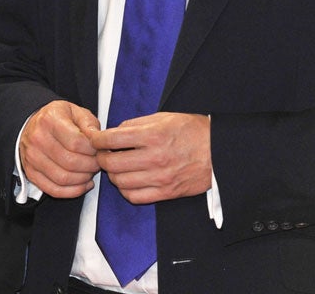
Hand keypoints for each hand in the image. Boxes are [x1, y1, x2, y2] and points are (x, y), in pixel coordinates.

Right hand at [19, 100, 100, 197]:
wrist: (33, 124)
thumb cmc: (58, 119)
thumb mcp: (75, 111)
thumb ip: (89, 124)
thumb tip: (98, 140)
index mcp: (50, 120)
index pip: (76, 142)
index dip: (93, 150)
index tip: (98, 150)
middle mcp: (37, 138)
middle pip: (70, 162)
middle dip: (90, 166)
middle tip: (97, 162)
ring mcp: (32, 157)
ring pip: (63, 178)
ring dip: (83, 179)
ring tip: (89, 172)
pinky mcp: (31, 172)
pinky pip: (54, 190)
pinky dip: (72, 191)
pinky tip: (82, 184)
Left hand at [89, 112, 211, 203]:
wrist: (220, 152)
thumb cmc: (192, 131)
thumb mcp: (164, 117)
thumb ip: (137, 124)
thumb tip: (114, 131)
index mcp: (153, 135)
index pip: (112, 138)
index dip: (97, 139)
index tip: (94, 139)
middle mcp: (154, 157)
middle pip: (111, 163)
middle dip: (100, 158)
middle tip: (102, 154)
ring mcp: (160, 177)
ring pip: (120, 182)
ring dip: (113, 175)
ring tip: (116, 167)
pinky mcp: (166, 192)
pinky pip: (135, 197)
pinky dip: (125, 190)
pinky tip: (127, 181)